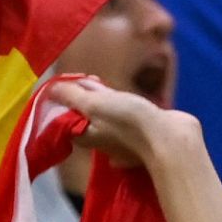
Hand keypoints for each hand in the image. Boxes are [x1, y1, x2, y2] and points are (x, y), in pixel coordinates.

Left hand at [45, 76, 202, 169]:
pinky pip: (122, 114)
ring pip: (104, 112)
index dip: (66, 98)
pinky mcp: (138, 130)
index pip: (64, 116)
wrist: (170, 138)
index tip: (71, 84)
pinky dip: (120, 103)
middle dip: (84, 96)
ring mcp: (119, 137)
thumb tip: (52, 89)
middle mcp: (98, 140)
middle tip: (88, 81)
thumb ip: (72, 96)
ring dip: (102, 98)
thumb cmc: (128, 121)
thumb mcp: (93, 104)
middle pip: (84, 113)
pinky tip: (124, 95)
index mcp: (82, 137)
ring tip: (101, 83)